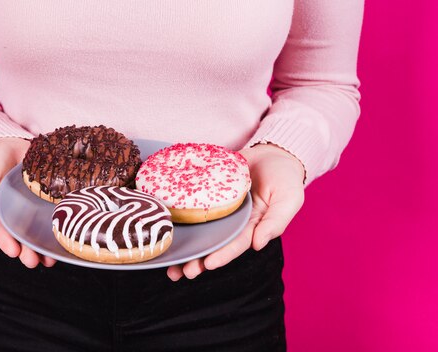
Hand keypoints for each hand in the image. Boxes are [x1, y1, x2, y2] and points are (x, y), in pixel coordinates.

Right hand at [0, 137, 56, 267]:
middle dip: (27, 251)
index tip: (14, 252)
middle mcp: (15, 213)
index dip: (7, 241)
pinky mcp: (48, 196)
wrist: (7, 139)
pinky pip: (54, 213)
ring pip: (39, 230)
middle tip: (34, 262)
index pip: (1, 230)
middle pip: (22, 235)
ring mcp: (33, 206)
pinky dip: (58, 226)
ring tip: (48, 259)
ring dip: (43, 246)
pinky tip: (63, 240)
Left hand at [166, 143, 304, 280]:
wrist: (272, 153)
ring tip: (167, 263)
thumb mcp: (289, 199)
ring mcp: (217, 209)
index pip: (235, 246)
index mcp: (252, 228)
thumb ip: (276, 222)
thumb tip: (259, 245)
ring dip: (184, 247)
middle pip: (211, 245)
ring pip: (198, 231)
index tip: (208, 265)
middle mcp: (231, 224)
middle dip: (196, 261)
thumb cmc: (285, 178)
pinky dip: (178, 216)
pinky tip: (162, 225)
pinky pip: (190, 205)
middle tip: (179, 273)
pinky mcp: (205, 193)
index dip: (222, 255)